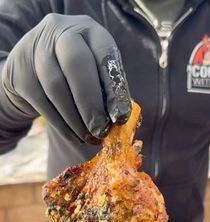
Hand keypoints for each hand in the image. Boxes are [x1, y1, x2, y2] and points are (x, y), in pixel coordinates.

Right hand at [2, 14, 130, 142]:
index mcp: (88, 30)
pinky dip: (61, 125)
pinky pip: (43, 104)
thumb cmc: (76, 71)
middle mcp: (59, 32)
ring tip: (89, 137)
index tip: (121, 116)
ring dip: (76, 119)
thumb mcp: (95, 69)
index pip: (104, 53)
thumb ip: (108, 89)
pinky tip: (74, 135)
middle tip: (101, 130)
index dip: (114, 87)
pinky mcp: (21, 74)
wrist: (32, 64)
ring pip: (56, 88)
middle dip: (91, 103)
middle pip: (75, 64)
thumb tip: (120, 121)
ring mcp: (36, 51)